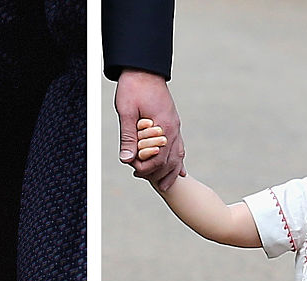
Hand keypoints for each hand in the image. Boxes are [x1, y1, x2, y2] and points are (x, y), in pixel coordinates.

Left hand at [114, 69, 184, 189]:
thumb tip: (126, 159)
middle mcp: (173, 128)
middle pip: (170, 161)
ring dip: (171, 172)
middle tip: (141, 178)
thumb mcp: (126, 111)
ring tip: (164, 186)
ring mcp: (175, 126)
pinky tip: (179, 171)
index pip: (158, 158)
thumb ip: (127, 136)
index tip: (133, 169)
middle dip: (157, 173)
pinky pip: (179, 147)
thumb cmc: (133, 87)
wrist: (143, 68)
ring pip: (178, 156)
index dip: (145, 167)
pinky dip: (178, 160)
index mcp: (163, 126)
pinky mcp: (173, 123)